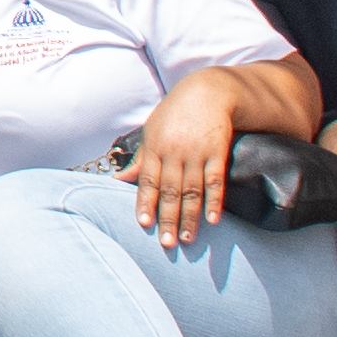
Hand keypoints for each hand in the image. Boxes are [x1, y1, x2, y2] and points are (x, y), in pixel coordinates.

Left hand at [125, 67, 242, 243]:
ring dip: (190, 216)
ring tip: (187, 239)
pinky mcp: (218, 152)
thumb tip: (119, 180)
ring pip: (192, 190)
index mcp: (155, 148)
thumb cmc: (173, 115)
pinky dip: (215, 201)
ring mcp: (197, 153)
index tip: (144, 224)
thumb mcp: (151, 132)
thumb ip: (140, 160)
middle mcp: (174, 152)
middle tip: (167, 243)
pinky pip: (216, 180)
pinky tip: (213, 219)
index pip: (148, 180)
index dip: (146, 203)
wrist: (206, 92)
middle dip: (168, 218)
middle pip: (170, 190)